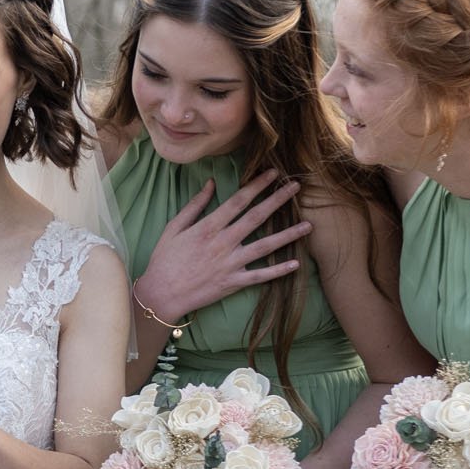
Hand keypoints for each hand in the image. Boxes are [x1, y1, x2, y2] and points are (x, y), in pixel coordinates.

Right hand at [136, 171, 309, 325]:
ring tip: (308, 225)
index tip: (272, 173)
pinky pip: (260, 276)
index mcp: (208, 227)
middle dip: (278, 200)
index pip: (238, 200)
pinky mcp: (233, 283)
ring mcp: (230, 264)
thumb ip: (195, 205)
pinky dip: (278, 271)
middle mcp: (223, 243)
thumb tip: (211, 183)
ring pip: (265, 246)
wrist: (161, 294)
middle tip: (296, 187)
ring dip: (288, 234)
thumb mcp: (174, 227)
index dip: (257, 185)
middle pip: (256, 217)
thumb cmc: (164, 259)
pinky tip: (295, 263)